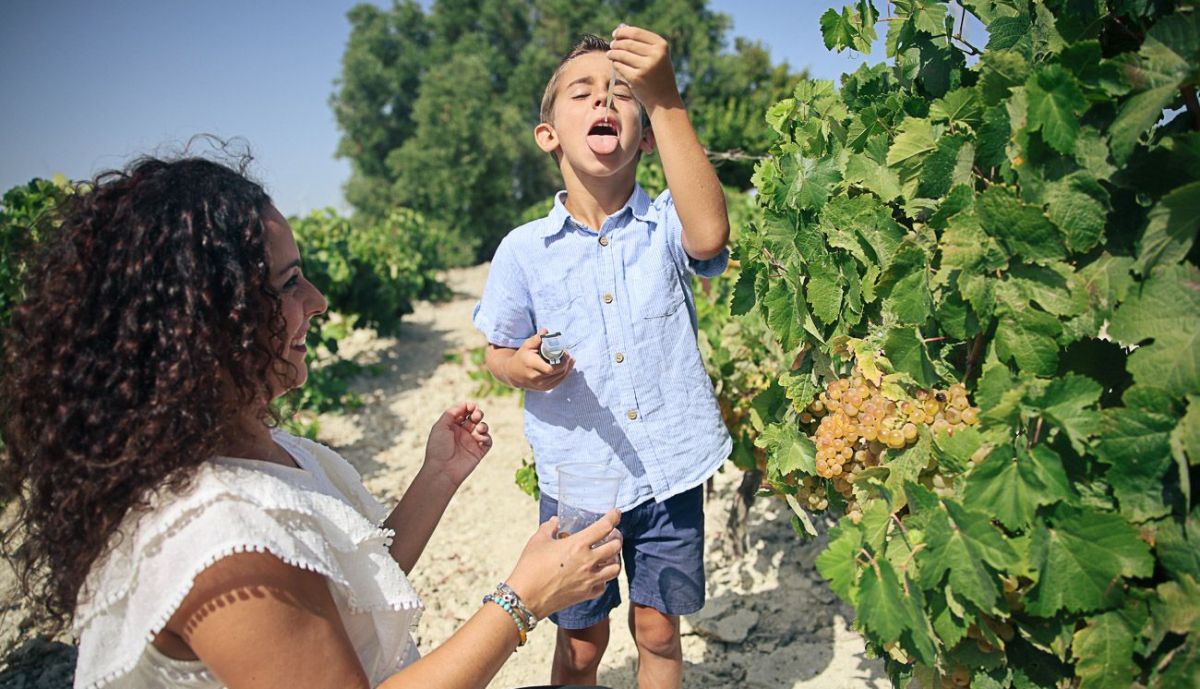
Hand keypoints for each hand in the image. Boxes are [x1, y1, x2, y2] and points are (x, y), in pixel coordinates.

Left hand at [422, 402, 492, 487]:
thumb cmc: (438, 449)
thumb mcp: (440, 426)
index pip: (463, 412)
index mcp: (452, 426)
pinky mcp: (478, 452)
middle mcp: (462, 433)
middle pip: (474, 418)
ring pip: (483, 428)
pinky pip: (487, 441)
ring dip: (483, 425)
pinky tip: (480, 437)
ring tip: (479, 428)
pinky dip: (487, 437)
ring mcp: (471, 442)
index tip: (471, 406)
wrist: (442, 470)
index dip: (468, 407)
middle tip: (476, 415)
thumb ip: (451, 413)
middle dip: (477, 413)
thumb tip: (464, 405)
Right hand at [503, 329, 574, 391]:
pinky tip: (568, 366)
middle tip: (567, 354)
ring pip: (560, 377)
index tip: (564, 352)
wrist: (513, 373)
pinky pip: (558, 382)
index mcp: (532, 366)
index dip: (561, 361)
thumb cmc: (522, 357)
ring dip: (567, 368)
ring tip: (569, 359)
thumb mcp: (527, 346)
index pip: (551, 368)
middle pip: (557, 372)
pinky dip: (565, 374)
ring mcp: (540, 386)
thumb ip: (537, 338)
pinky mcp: (545, 389)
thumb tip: (546, 331)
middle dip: (565, 363)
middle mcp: (536, 378)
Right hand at [504, 510, 621, 618]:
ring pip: (615, 567)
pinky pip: (603, 585)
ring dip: (614, 559)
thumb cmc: (530, 566)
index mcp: (578, 544)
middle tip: (612, 535)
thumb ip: (549, 528)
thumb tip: (555, 521)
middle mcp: (589, 561)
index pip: (605, 527)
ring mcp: (590, 579)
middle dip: (616, 538)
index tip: (616, 513)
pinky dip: (603, 579)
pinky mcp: (586, 594)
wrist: (526, 598)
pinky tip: (596, 575)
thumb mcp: (538, 541)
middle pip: (616, 547)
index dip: (613, 517)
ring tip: (608, 555)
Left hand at [607, 25, 682, 115]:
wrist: (664, 100)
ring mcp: (646, 67)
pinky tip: (615, 64)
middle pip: (627, 43)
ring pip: (621, 54)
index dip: (623, 32)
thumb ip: (643, 44)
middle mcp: (655, 54)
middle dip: (616, 43)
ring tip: (610, 54)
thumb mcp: (658, 56)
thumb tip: (621, 30)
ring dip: (612, 53)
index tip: (615, 34)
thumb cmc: (658, 75)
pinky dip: (615, 64)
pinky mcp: (636, 78)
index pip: (636, 33)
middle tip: (612, 45)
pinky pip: (619, 66)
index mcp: (661, 45)